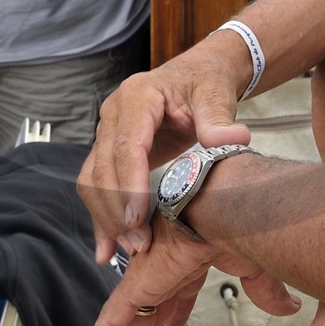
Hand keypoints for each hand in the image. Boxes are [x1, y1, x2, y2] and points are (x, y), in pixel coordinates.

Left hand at [77, 217, 299, 325]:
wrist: (225, 206)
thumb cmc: (241, 224)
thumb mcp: (256, 268)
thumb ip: (265, 290)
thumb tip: (286, 305)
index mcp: (191, 261)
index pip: (178, 295)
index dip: (173, 314)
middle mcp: (167, 268)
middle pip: (150, 311)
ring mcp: (150, 276)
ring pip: (129, 320)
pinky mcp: (139, 285)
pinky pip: (113, 318)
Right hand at [78, 53, 251, 262]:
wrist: (198, 76)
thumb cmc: (205, 83)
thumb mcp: (215, 95)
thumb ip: (219, 119)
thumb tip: (232, 139)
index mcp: (137, 96)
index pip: (126, 145)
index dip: (129, 184)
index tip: (138, 217)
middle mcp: (114, 113)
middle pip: (103, 167)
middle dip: (117, 209)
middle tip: (139, 244)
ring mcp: (107, 132)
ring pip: (92, 180)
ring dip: (107, 218)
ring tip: (131, 249)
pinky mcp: (110, 152)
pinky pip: (97, 186)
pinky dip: (101, 218)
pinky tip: (106, 249)